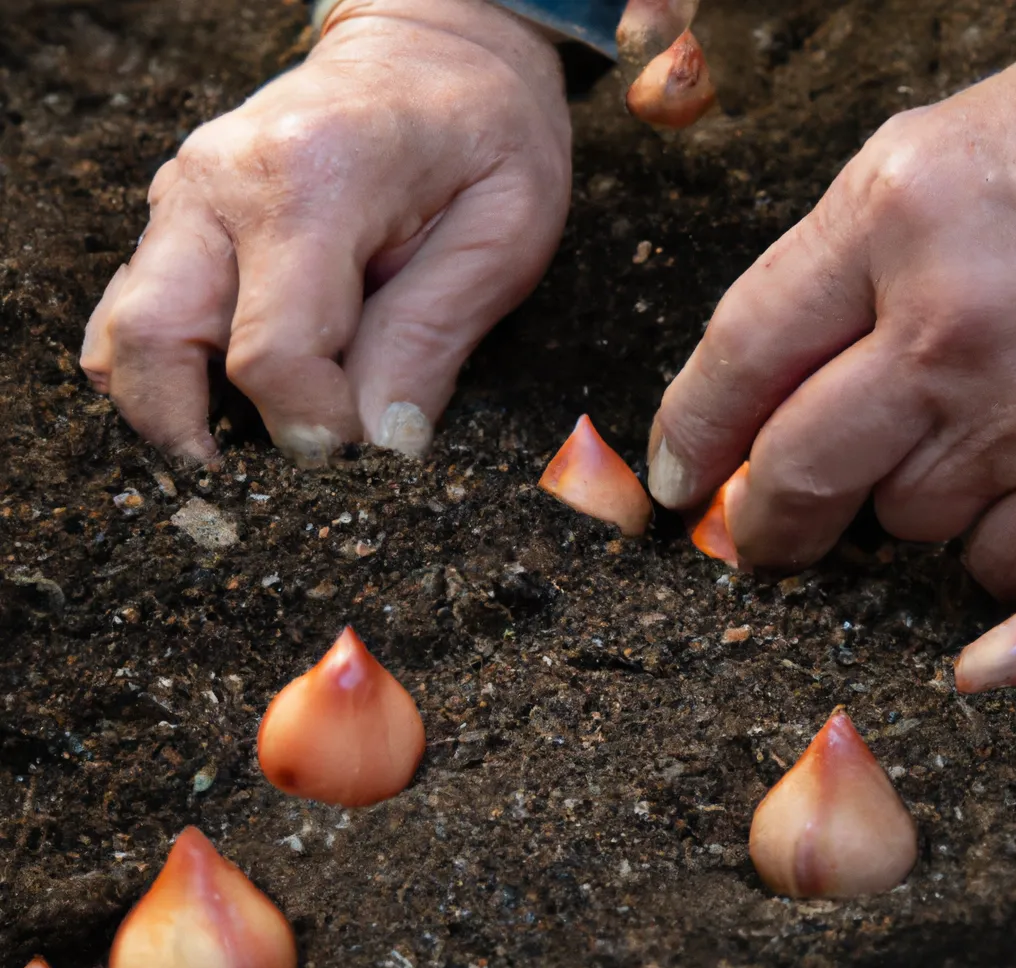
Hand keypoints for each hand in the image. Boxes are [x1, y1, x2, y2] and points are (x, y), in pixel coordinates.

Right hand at [81, 0, 570, 465]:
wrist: (436, 49)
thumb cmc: (485, 134)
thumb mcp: (502, 232)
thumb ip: (432, 337)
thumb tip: (379, 445)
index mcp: (312, 181)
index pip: (273, 355)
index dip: (315, 429)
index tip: (363, 452)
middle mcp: (222, 183)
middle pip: (154, 345)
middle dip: (198, 436)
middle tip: (263, 483)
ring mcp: (187, 195)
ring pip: (126, 333)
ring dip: (170, 407)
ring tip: (240, 445)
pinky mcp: (181, 215)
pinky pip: (137, 310)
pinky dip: (165, 368)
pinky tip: (222, 393)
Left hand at [648, 58, 1015, 602]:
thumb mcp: (916, 173)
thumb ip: (823, 283)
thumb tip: (742, 412)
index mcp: (894, 217)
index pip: (740, 356)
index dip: (692, 433)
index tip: (678, 481)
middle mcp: (962, 319)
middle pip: (803, 471)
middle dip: (767, 521)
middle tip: (759, 537)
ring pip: (913, 518)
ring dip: (911, 503)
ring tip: (955, 445)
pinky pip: (1015, 570)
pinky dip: (994, 583)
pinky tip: (976, 623)